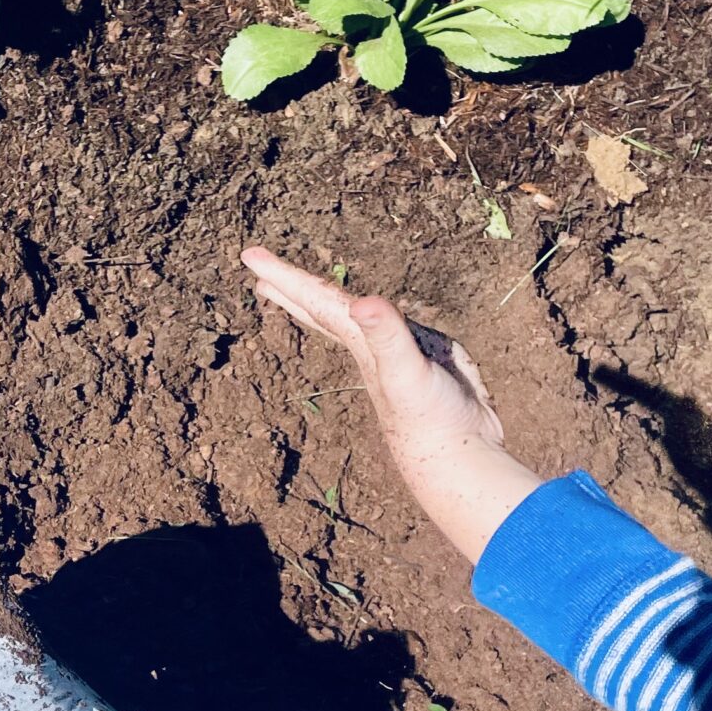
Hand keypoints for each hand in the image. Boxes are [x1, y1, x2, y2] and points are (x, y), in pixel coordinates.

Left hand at [240, 247, 541, 563]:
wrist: (461, 455)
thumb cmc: (430, 419)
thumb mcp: (407, 372)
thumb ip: (387, 335)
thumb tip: (362, 303)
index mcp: (360, 343)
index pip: (316, 301)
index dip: (284, 276)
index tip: (249, 255)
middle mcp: (371, 346)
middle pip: (321, 311)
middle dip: (291, 290)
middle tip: (257, 271)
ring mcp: (396, 354)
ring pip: (353, 320)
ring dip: (328, 304)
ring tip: (308, 291)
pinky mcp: (427, 358)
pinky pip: (391, 330)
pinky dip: (379, 319)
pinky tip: (377, 319)